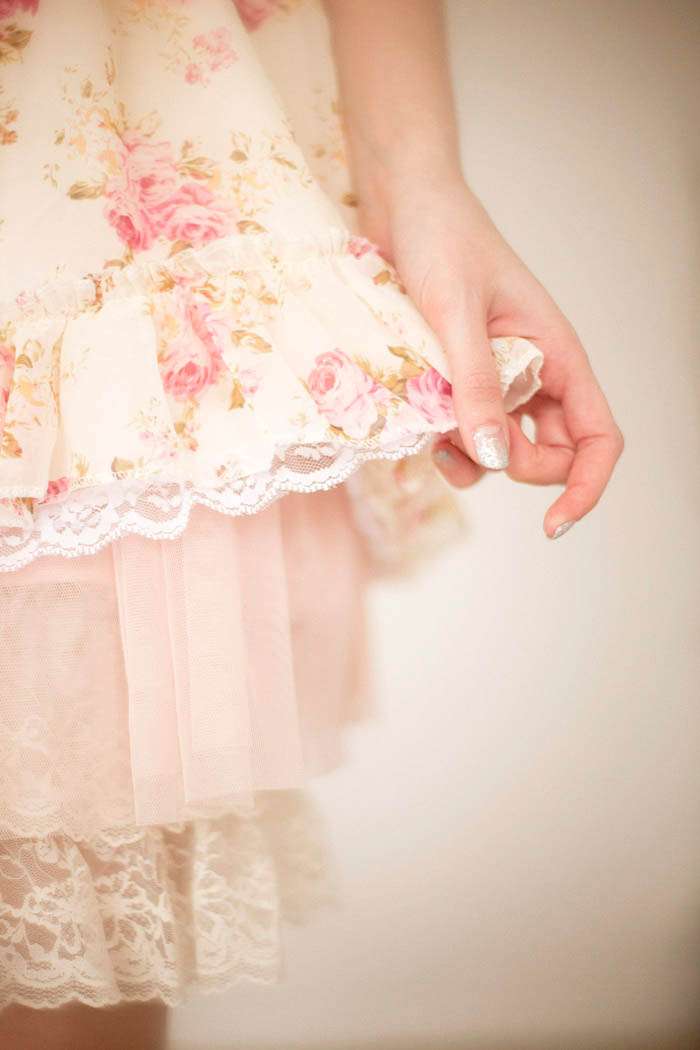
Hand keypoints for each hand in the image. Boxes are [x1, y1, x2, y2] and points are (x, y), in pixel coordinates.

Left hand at [367, 173, 623, 538]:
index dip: (585, 486)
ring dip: (470, 459)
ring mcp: (496, 379)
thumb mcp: (457, 314)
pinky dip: (443, 441)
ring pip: (501, 449)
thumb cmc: (443, 238)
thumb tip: (497, 457)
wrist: (402, 202)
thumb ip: (477, 385)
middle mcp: (534, 372)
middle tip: (465, 446)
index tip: (553, 524)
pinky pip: (462, 432)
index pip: (597, 436)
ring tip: (432, 436)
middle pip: (548, 454)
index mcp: (557, 354)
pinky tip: (418, 425)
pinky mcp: (458, 380)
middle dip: (512, 468)